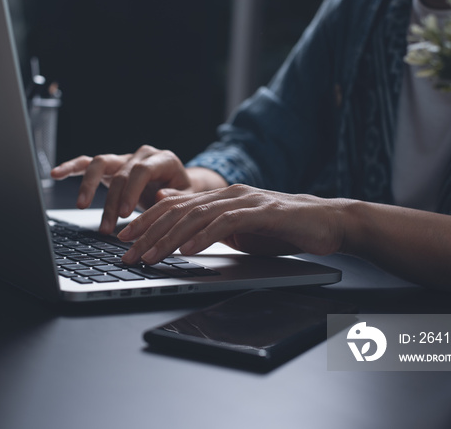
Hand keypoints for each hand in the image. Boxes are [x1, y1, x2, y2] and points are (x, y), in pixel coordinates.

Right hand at [50, 145, 192, 233]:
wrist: (179, 187)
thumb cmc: (182, 194)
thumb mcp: (187, 198)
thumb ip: (176, 197)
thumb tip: (160, 196)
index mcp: (163, 159)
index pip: (141, 170)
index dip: (131, 191)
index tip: (125, 214)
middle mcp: (141, 154)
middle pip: (120, 173)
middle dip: (111, 202)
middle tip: (107, 226)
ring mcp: (125, 158)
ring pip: (100, 163)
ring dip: (89, 186)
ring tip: (81, 206)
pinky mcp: (111, 166)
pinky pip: (88, 163)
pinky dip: (72, 167)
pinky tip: (56, 174)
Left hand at [117, 184, 346, 264]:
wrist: (326, 222)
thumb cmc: (281, 229)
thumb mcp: (236, 226)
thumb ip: (207, 221)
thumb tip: (175, 218)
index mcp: (219, 197)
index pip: (173, 206)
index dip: (145, 221)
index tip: (124, 239)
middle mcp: (228, 194)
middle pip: (178, 210)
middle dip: (148, 233)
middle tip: (127, 254)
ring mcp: (245, 200)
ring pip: (197, 216)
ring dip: (170, 239)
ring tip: (151, 257)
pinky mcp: (263, 212)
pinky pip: (227, 223)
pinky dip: (205, 237)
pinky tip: (188, 251)